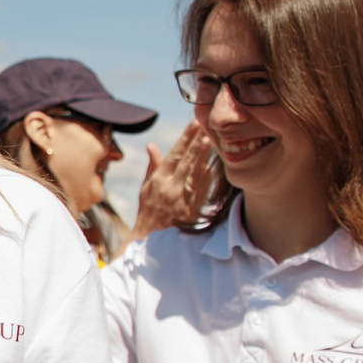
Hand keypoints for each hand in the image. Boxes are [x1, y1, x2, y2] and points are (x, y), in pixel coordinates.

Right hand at [131, 121, 213, 238]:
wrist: (150, 239)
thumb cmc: (148, 211)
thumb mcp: (145, 188)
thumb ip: (153, 166)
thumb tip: (152, 145)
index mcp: (158, 179)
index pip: (173, 153)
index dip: (184, 137)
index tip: (193, 123)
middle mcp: (169, 186)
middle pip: (186, 159)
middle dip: (196, 140)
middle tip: (206, 123)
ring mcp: (181, 197)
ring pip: (194, 172)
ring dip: (203, 155)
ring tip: (212, 138)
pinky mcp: (191, 208)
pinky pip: (202, 189)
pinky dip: (209, 176)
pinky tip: (217, 165)